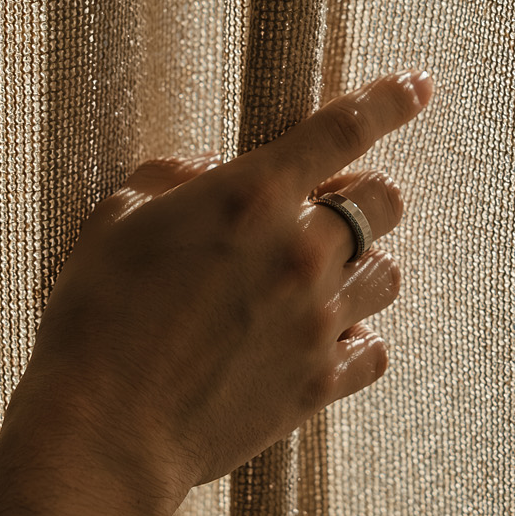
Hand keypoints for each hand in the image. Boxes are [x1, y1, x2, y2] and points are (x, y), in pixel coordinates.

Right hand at [13, 69, 433, 513]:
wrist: (105, 429)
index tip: (418, 86)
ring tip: (321, 281)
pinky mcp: (319, 384)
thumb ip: (168, 181)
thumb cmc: (96, 318)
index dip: (389, 100)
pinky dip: (358, 342)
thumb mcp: (116, 222)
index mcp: (254, 196)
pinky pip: (374, 353)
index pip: (344, 129)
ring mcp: (318, 322)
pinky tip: (326, 342)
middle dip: (367, 197)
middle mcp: (302, 252)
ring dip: (362, 268)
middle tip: (330, 209)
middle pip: (385, 203)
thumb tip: (203, 171)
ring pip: (388, 276)